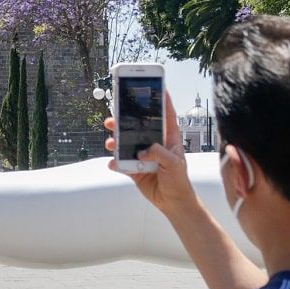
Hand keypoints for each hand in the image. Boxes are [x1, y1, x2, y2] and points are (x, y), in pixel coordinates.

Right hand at [104, 90, 198, 217]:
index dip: (163, 100)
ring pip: (126, 142)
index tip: (158, 86)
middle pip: (138, 126)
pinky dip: (115, 162)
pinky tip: (113, 163)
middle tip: (114, 115)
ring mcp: (143, 155)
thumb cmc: (179, 181)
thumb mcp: (174, 165)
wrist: (172, 202)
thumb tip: (142, 150)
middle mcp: (154, 144)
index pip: (166, 116)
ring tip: (110, 142)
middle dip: (125, 119)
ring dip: (115, 140)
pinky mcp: (134, 167)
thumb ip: (159, 154)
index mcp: (168, 138)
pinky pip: (121, 162)